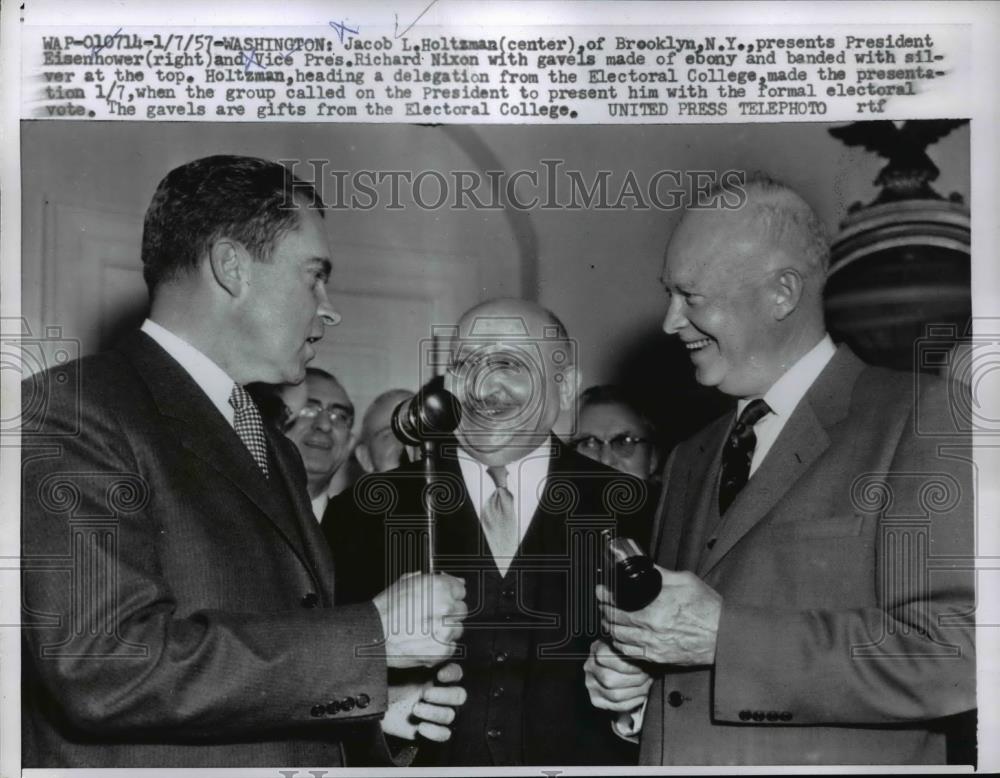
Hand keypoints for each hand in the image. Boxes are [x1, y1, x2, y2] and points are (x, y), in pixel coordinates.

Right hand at [372, 572, 466, 667]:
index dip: (450, 595)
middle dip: (448, 613)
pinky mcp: (442, 650)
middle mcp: (445, 607)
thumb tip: (454, 580)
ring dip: (445, 630)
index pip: (460, 590)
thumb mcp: (406, 583)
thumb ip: (433, 580)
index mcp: (438, 587)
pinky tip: (425, 642)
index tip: (442, 601)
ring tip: (425, 630)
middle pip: (461, 609)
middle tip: (430, 617)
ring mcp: (445, 629)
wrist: (373, 635)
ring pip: (457, 628)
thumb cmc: (386, 609)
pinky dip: (441, 646)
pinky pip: (452, 646)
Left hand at [381, 662, 466, 741]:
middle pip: (459, 695)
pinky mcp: (430, 729)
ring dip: (434, 713)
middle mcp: (439, 694)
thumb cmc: (387, 684)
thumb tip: (418, 649)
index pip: (456, 673)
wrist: (376, 706)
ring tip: (416, 709)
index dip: (452, 674)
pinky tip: (421, 727)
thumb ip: (412, 659)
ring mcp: (436, 712)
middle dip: (444, 695)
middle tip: (425, 695)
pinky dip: (435, 732)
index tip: (439, 675)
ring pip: (451, 715)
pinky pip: (444, 734)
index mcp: (435, 676)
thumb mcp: (398, 667)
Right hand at [583, 639, 651, 712]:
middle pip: (610, 679)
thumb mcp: (628, 646)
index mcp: (597, 648)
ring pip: (614, 695)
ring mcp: (591, 684)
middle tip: (647, 676)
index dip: (626, 665)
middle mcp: (590, 666)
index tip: (642, 666)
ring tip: (646, 685)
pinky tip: (641, 695)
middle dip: (634, 680)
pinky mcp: (596, 699)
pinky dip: (634, 702)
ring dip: (636, 691)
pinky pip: (617, 706)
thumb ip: (632, 649)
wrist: (622, 667)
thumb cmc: (629, 655)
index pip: (605, 658)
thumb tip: (643, 657)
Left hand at [598, 565, 721, 665]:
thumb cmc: (709, 610)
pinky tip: (619, 637)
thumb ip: (661, 574)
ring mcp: (653, 645)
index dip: (605, 595)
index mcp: (657, 606)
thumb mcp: (686, 582)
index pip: (619, 602)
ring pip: (618, 638)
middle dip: (603, 610)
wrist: (724, 638)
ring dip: (608, 627)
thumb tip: (644, 567)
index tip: (601, 590)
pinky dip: (619, 644)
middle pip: (614, 620)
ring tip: (607, 618)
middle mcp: (652, 628)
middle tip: (602, 602)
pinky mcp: (657, 658)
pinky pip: (628, 653)